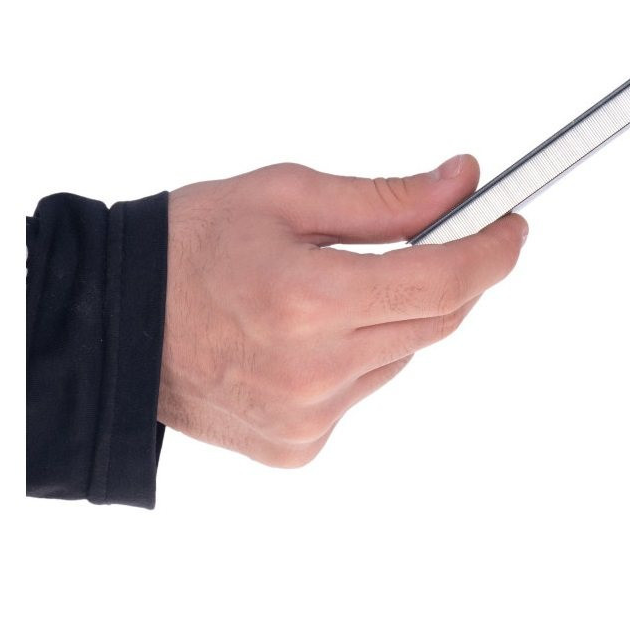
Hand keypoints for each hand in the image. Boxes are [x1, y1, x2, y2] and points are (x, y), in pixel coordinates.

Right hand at [157, 154, 527, 466]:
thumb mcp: (285, 196)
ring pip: (399, 356)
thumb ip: (385, 198)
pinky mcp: (299, 446)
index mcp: (310, 301)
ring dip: (391, 316)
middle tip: (439, 240)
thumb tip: (462, 183)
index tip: (511, 226)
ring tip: (332, 290)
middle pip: (436, 323)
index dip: (492, 250)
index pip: (444, 282)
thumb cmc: (189, 246)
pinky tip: (305, 338)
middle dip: (450, 276)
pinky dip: (356, 357)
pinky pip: (361, 391)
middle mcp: (315, 372)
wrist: (117, 322)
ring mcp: (308, 418)